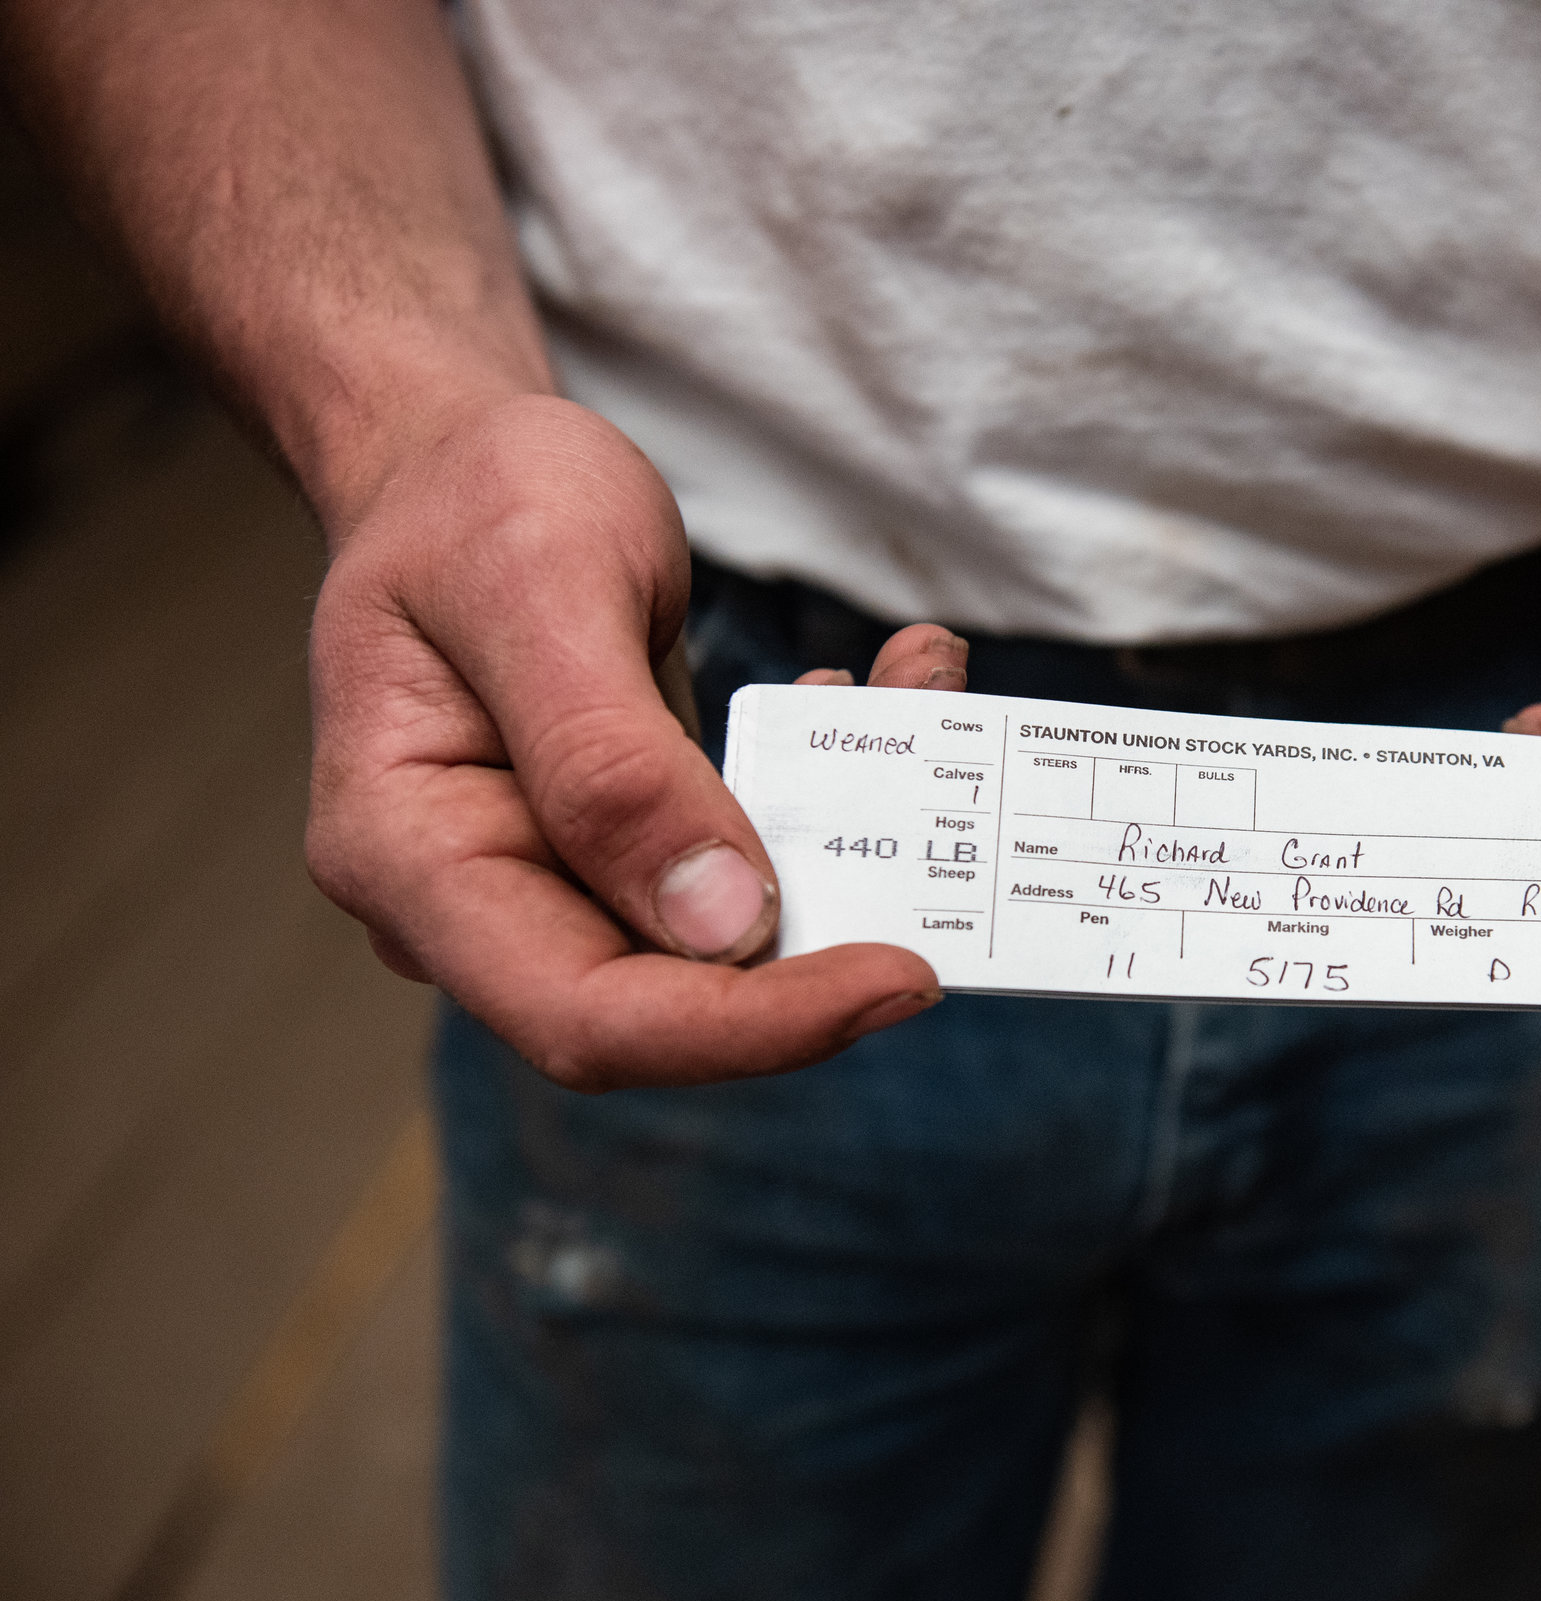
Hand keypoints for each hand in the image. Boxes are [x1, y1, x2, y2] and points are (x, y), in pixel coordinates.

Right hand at [305, 394, 969, 1090]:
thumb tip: (719, 925)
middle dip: (828, 943)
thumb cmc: (472, 503)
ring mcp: (552, 885)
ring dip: (853, 848)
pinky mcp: (626, 854)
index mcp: (410, 857)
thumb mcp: (539, 587)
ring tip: (926, 696)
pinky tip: (889, 692)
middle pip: (672, 1007)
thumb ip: (613, 762)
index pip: (589, 1016)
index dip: (748, 1027)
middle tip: (958, 849)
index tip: (897, 976)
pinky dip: (833, 791)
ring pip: (732, 937)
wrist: (454, 462)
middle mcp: (476, 903)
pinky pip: (746, 865)